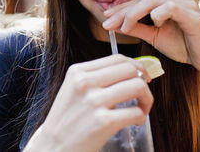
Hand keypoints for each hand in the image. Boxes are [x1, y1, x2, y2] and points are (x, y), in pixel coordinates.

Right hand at [24, 54, 152, 151]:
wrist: (52, 146)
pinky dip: (141, 117)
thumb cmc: (66, 120)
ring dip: (147, 98)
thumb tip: (130, 72)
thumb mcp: (73, 89)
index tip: (140, 75)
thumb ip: (96, 78)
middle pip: (130, 69)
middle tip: (143, 92)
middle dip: (143, 80)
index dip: (135, 65)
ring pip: (138, 86)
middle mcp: (85, 83)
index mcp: (78, 72)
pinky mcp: (103, 122)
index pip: (117, 58)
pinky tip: (134, 121)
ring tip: (141, 108)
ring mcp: (94, 101)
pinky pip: (137, 112)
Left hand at [103, 0, 199, 76]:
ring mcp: (186, 1)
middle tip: (107, 22)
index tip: (105, 16)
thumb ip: (136, 28)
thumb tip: (114, 23)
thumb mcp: (153, 35)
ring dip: (134, 14)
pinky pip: (170, 7)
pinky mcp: (192, 12)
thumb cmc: (182, 45)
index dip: (121, 9)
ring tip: (124, 27)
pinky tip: (155, 24)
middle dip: (122, 12)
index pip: (139, 1)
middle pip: (143, 0)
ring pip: (152, 1)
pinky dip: (158, 15)